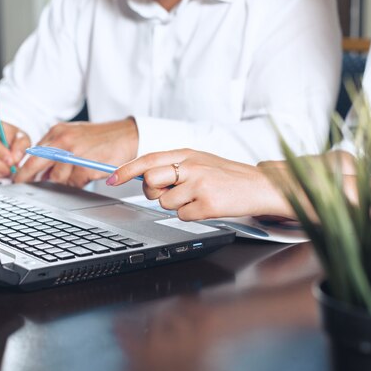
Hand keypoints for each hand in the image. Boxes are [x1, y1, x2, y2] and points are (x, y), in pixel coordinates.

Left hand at [14, 118, 138, 186]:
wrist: (128, 135)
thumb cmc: (102, 138)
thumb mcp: (75, 136)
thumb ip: (57, 150)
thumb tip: (43, 172)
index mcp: (58, 131)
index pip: (34, 152)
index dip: (25, 167)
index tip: (18, 177)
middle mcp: (63, 140)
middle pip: (36, 164)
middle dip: (28, 177)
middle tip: (22, 185)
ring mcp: (74, 154)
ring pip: (56, 177)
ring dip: (63, 181)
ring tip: (77, 174)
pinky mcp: (85, 167)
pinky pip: (74, 183)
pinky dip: (78, 183)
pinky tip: (87, 175)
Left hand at [107, 149, 292, 219]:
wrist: (260, 186)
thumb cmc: (227, 175)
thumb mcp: (199, 161)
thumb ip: (173, 166)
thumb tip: (144, 177)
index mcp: (187, 153)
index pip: (147, 160)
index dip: (125, 170)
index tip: (110, 179)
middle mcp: (190, 166)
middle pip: (150, 182)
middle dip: (153, 192)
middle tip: (170, 192)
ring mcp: (198, 185)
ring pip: (164, 203)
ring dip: (177, 205)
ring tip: (198, 198)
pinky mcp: (207, 205)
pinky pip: (182, 216)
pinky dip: (191, 215)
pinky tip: (207, 206)